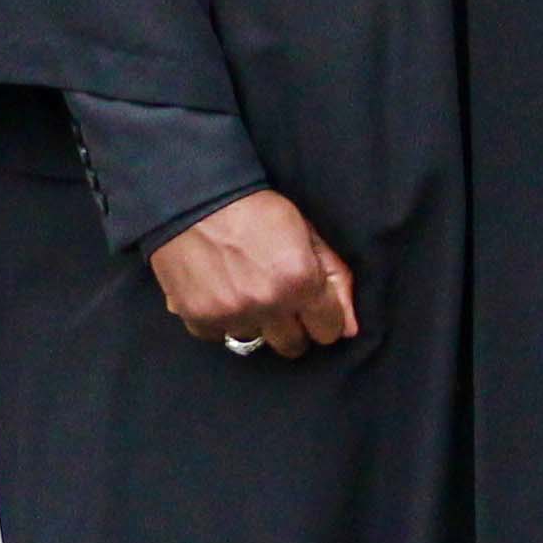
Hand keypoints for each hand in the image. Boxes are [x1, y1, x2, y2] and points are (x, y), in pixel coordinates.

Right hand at [153, 189, 361, 357]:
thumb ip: (334, 278)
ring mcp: (231, 315)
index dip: (321, 316)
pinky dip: (220, 320)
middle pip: (293, 346)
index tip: (309, 303)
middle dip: (291, 326)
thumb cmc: (254, 208)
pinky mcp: (199, 318)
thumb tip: (350, 330)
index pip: (329, 331)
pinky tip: (217, 292)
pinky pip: (218, 336)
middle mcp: (268, 305)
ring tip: (242, 290)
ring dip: (254, 322)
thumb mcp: (306, 231)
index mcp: (301, 282)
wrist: (192, 197)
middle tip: (277, 299)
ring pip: (255, 341)